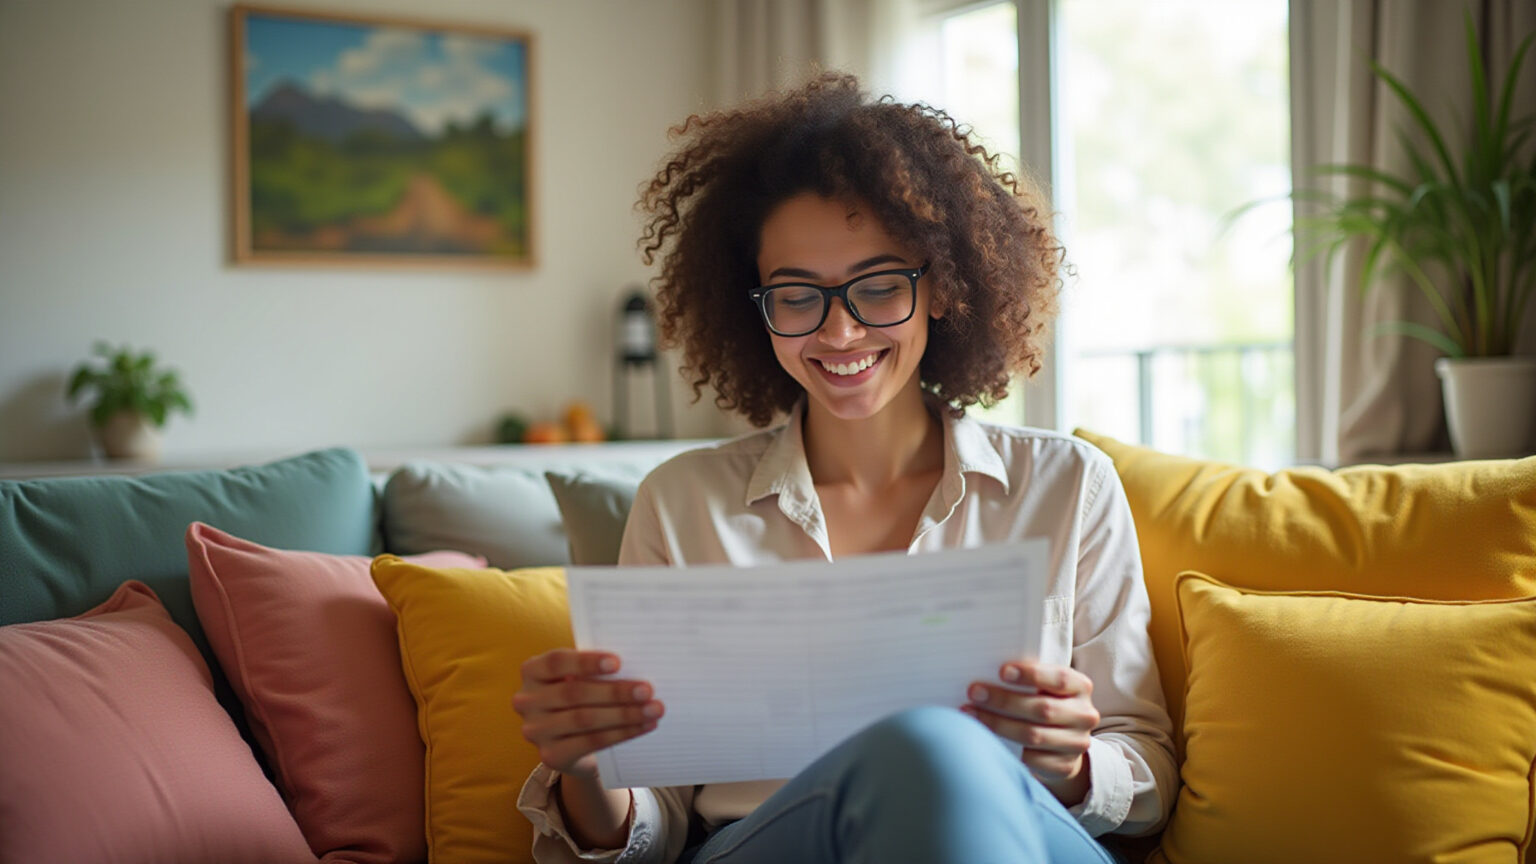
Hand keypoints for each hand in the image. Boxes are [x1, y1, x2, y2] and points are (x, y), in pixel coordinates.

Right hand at [513, 649, 664, 779]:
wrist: (573, 743)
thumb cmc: (582, 697)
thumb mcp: (581, 679)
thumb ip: (596, 670)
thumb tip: (635, 663)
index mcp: (532, 671)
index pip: (556, 661)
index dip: (586, 662)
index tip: (618, 662)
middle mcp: (526, 701)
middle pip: (574, 693)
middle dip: (615, 691)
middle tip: (647, 690)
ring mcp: (535, 731)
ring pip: (584, 719)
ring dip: (624, 714)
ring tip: (653, 710)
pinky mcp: (550, 756)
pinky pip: (590, 742)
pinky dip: (621, 734)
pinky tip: (643, 727)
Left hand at [961, 660, 1098, 805]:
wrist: (1063, 743)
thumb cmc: (1044, 702)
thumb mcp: (1044, 687)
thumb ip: (1027, 680)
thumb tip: (986, 670)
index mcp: (1080, 687)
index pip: (1059, 679)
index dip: (1031, 674)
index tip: (1002, 671)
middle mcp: (1084, 715)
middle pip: (1042, 709)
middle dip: (1004, 700)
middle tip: (974, 693)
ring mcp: (1077, 742)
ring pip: (1033, 735)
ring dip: (997, 724)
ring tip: (971, 714)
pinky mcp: (1064, 766)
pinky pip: (1032, 759)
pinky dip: (1007, 749)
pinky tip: (987, 739)